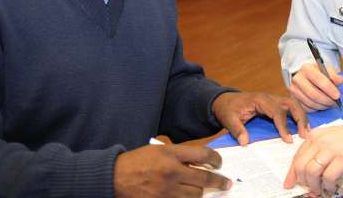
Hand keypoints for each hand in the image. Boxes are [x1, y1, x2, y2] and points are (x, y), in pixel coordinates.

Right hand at [114, 144, 231, 197]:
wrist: (116, 177)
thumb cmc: (138, 160)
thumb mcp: (159, 150)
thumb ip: (179, 155)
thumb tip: (201, 162)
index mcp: (171, 153)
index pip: (202, 155)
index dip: (215, 159)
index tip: (220, 163)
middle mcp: (171, 171)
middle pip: (203, 178)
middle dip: (218, 181)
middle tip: (226, 183)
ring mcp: (167, 190)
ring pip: (196, 195)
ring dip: (201, 192)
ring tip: (203, 190)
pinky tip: (190, 197)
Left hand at [212, 92, 308, 145]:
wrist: (224, 101)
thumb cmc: (228, 109)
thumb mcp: (228, 119)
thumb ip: (236, 129)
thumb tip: (245, 142)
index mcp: (259, 100)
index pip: (277, 111)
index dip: (283, 126)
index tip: (288, 140)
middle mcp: (269, 97)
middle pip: (290, 103)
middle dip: (300, 118)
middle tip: (305, 135)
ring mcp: (273, 99)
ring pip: (293, 104)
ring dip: (301, 116)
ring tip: (307, 132)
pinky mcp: (274, 104)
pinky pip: (289, 108)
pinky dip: (298, 116)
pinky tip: (302, 128)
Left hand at [284, 115, 342, 194]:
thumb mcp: (329, 138)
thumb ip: (317, 150)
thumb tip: (308, 170)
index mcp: (314, 136)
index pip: (296, 157)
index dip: (292, 173)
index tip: (289, 183)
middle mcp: (319, 141)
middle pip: (301, 166)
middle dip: (302, 182)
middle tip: (310, 189)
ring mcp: (331, 149)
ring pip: (311, 172)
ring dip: (314, 186)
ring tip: (320, 190)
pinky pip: (328, 176)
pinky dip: (327, 186)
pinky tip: (331, 188)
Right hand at [289, 63, 342, 111]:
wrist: (304, 75)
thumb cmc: (317, 73)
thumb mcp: (326, 69)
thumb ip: (333, 75)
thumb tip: (339, 81)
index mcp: (306, 69)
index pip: (319, 80)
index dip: (329, 89)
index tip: (337, 95)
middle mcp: (297, 79)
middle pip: (314, 94)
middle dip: (327, 100)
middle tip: (335, 103)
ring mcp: (294, 90)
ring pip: (310, 103)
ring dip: (322, 106)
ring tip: (329, 104)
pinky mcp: (294, 99)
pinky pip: (306, 108)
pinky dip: (316, 109)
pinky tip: (321, 105)